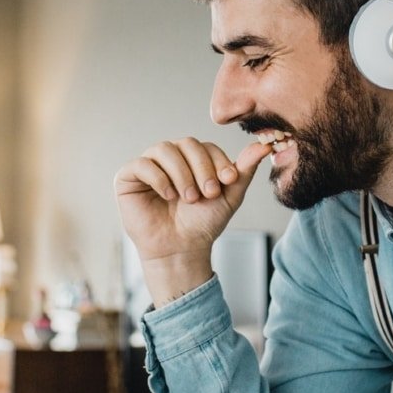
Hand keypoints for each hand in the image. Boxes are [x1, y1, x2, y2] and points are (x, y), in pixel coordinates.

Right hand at [113, 137, 271, 304]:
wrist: (181, 249)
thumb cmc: (203, 223)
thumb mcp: (229, 196)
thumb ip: (243, 170)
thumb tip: (264, 145)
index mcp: (192, 158)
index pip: (205, 145)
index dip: (218, 161)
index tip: (229, 181)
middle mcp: (170, 157)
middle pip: (186, 144)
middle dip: (201, 168)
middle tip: (208, 193)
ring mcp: (148, 165)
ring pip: (164, 149)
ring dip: (181, 173)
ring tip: (189, 197)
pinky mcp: (128, 177)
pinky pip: (142, 164)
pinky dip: (159, 178)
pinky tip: (168, 195)